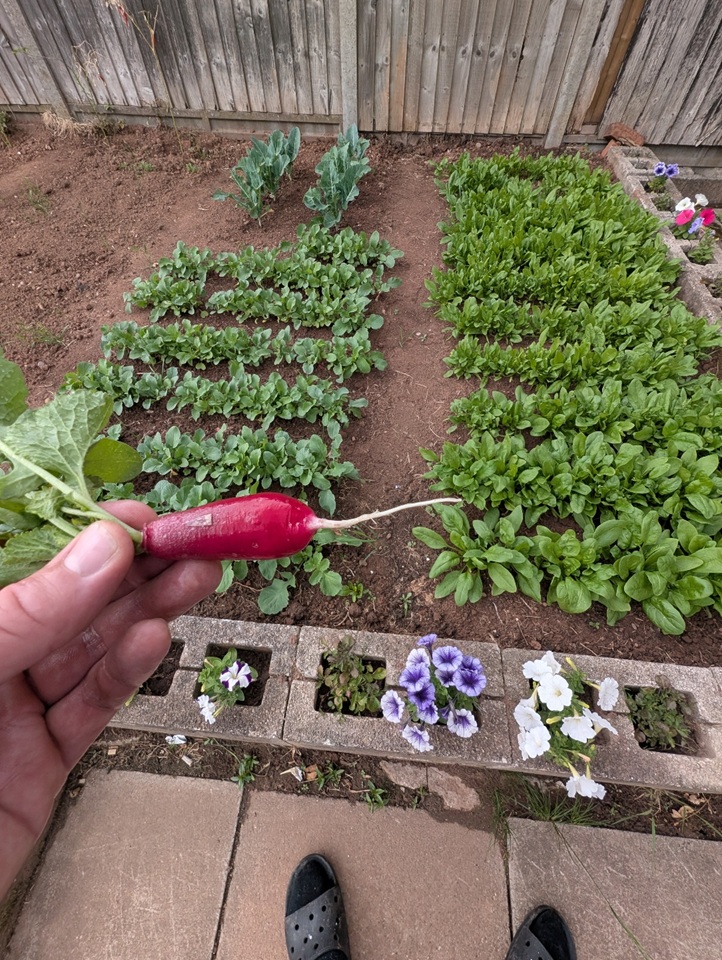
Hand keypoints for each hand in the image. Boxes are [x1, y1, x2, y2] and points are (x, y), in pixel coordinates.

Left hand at [0, 502, 221, 899]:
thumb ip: (28, 611)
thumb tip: (101, 551)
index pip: (31, 562)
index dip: (88, 535)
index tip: (142, 519)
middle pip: (73, 602)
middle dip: (136, 570)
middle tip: (192, 545)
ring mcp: (13, 710)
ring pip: (91, 650)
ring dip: (147, 612)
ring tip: (194, 580)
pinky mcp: (41, 760)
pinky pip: (91, 707)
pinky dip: (127, 673)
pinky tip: (156, 640)